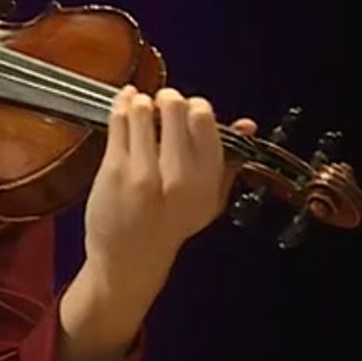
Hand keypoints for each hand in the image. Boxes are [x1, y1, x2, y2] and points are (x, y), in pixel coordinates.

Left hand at [83, 85, 257, 281]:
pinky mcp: (114, 170)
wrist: (129, 261)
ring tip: (143, 108)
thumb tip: (247, 123)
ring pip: (144, 111)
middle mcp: (177, 178)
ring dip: (143, 102)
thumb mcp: (209, 201)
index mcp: (206, 183)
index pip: (205, 121)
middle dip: (169, 99)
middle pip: (176, 109)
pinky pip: (119, 122)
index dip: (196, 107)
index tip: (189, 108)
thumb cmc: (170, 227)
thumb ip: (229, 161)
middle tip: (164, 102)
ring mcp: (143, 173)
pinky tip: (126, 105)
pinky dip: (122, 106)